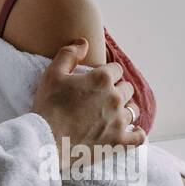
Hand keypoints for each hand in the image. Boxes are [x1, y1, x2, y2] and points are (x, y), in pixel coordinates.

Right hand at [31, 39, 145, 168]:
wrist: (46, 142)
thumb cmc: (48, 107)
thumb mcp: (52, 74)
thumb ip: (69, 54)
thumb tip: (84, 43)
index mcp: (102, 79)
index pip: (116, 69)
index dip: (107, 73)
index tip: (98, 80)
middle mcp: (115, 98)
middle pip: (127, 88)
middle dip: (117, 90)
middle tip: (103, 98)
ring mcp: (119, 121)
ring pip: (133, 110)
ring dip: (126, 109)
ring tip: (116, 114)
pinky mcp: (119, 142)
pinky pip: (138, 137)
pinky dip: (137, 134)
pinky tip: (134, 132)